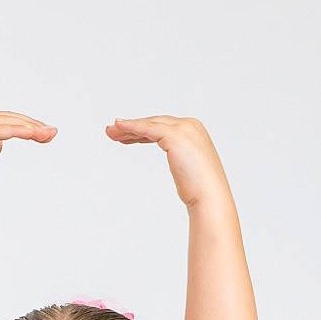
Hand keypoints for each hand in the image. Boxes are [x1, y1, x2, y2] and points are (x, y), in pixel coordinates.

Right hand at [0, 112, 56, 206]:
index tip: (47, 132)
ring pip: (4, 121)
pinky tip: (31, 134)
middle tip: (52, 132)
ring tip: (46, 133)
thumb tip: (9, 136)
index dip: (27, 124)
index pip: (5, 120)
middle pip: (7, 118)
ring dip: (28, 127)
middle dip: (32, 124)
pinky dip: (15, 131)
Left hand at [105, 116, 226, 206]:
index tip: (126, 136)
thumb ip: (183, 159)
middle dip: (132, 127)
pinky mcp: (175, 136)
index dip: (142, 130)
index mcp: (195, 131)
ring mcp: (183, 129)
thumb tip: (178, 164)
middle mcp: (190, 125)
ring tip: (111, 132)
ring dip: (127, 127)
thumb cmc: (200, 190)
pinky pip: (147, 128)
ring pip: (149, 124)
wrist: (209, 197)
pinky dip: (131, 127)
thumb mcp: (189, 168)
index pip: (163, 127)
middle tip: (112, 132)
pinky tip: (118, 128)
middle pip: (154, 122)